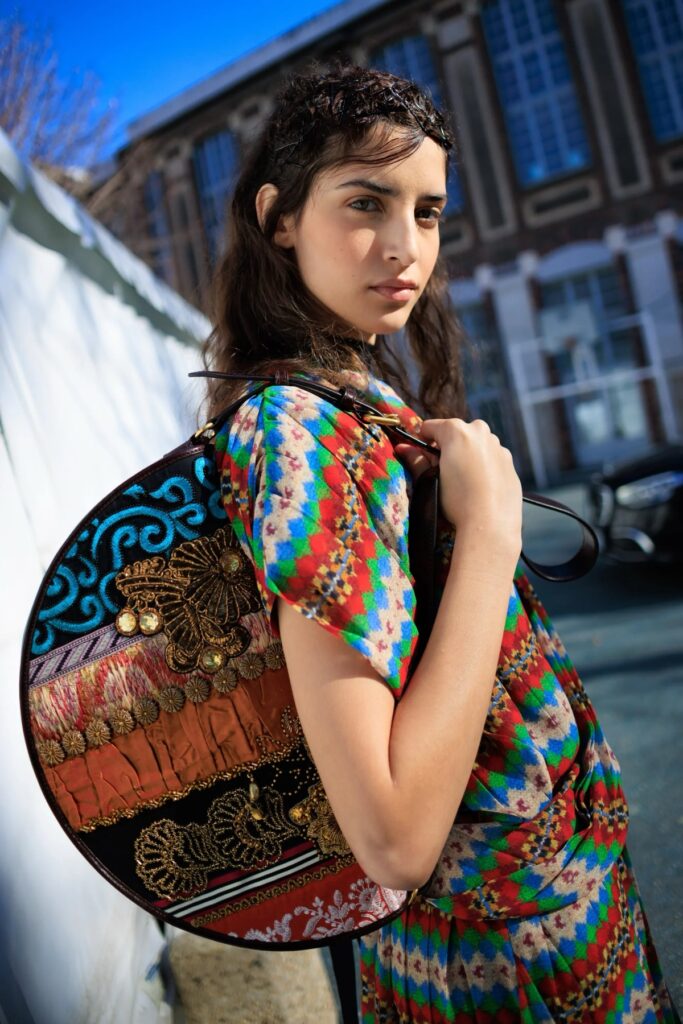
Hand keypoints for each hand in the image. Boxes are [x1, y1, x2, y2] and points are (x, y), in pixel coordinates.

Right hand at [397, 419, 521, 553]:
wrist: (491, 523)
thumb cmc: (458, 500)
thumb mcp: (431, 479)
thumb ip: (417, 460)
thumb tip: (403, 448)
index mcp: (457, 431)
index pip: (430, 427)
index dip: (422, 441)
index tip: (422, 456)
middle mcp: (480, 432)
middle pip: (456, 433)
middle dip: (447, 447)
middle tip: (443, 470)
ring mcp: (498, 446)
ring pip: (476, 444)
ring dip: (467, 455)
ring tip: (463, 481)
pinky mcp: (510, 462)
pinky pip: (491, 458)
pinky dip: (483, 466)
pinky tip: (480, 486)